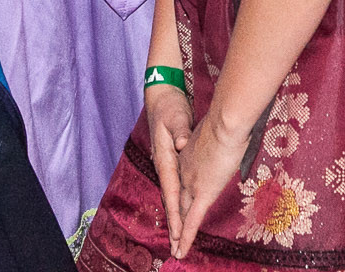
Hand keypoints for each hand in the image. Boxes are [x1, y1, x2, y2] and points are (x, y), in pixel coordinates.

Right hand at [143, 82, 193, 238]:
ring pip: (173, 196)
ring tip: (180, 238)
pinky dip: (179, 202)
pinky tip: (182, 212)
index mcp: (165, 159)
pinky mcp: (174, 160)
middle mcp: (164, 165)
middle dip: (175, 224)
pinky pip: (177, 186)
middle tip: (178, 248)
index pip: (171, 193)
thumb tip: (181, 144)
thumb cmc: (169, 107)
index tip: (179, 233)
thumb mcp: (175, 116)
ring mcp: (168, 164)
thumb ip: (179, 130)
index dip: (175, 215)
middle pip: (171, 200)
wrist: (162, 97)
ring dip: (176, 217)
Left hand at [172, 101, 248, 258]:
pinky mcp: (202, 193)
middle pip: (179, 198)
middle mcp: (186, 170)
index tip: (182, 200)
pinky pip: (192, 221)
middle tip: (172, 234)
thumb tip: (233, 134)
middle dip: (176, 217)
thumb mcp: (221, 129)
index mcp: (189, 154)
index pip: (184, 177)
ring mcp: (192, 183)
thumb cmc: (230, 119)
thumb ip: (221, 138)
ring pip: (182, 213)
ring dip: (178, 234)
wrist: (226, 121)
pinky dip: (186, 237)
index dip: (182, 190)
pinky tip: (181, 251)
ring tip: (175, 250)